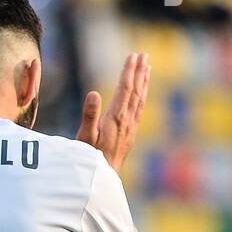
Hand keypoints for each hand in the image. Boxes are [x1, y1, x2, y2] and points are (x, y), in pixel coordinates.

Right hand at [76, 52, 149, 173]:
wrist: (104, 177)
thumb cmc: (90, 157)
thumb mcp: (84, 137)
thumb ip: (89, 115)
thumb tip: (94, 93)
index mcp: (116, 117)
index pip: (125, 89)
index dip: (129, 72)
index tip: (132, 56)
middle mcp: (127, 119)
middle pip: (135, 90)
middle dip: (139, 71)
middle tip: (142, 55)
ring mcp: (131, 125)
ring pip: (140, 98)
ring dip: (143, 81)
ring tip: (147, 67)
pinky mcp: (130, 131)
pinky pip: (140, 107)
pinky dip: (142, 94)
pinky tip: (142, 91)